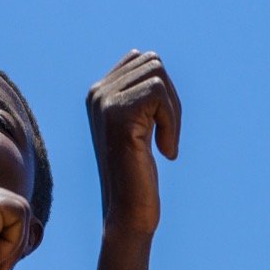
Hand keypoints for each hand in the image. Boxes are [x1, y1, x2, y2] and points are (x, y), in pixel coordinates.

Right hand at [87, 50, 180, 237]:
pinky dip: (172, 123)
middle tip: (167, 136)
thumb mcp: (138, 126)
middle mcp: (97, 93)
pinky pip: (159, 94)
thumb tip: (151, 58)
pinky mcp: (119, 114)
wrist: (127, 211)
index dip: (163, 92)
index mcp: (98, 93)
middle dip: (171, 100)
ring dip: (172, 112)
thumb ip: (139, 94)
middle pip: (153, 63)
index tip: (160, 127)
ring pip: (157, 76)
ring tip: (165, 144)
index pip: (142, 60)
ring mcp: (105, 102)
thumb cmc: (137, 175)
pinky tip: (165, 152)